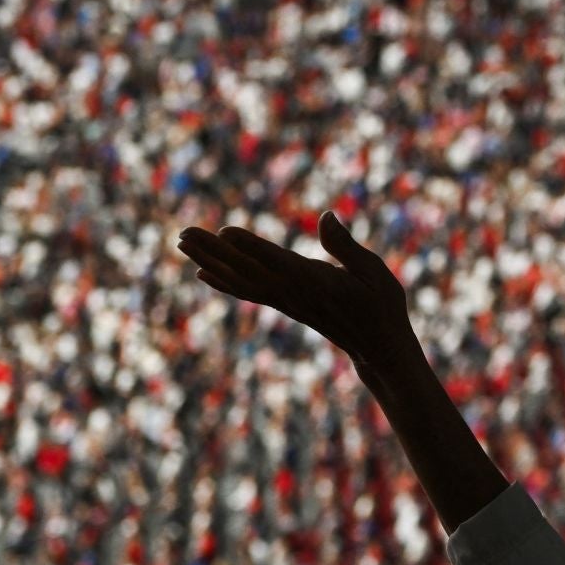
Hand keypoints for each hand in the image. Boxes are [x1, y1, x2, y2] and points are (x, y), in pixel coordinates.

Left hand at [176, 211, 416, 366]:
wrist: (378, 349)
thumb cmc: (382, 307)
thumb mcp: (375, 273)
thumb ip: (346, 247)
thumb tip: (326, 216)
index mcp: (317, 283)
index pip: (279, 262)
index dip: (252, 247)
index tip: (224, 231)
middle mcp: (295, 293)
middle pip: (248, 270)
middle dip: (215, 251)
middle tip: (183, 233)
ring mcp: (287, 301)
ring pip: (241, 280)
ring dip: (209, 262)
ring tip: (182, 243)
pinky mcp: (285, 305)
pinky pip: (248, 292)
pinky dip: (223, 282)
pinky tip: (202, 273)